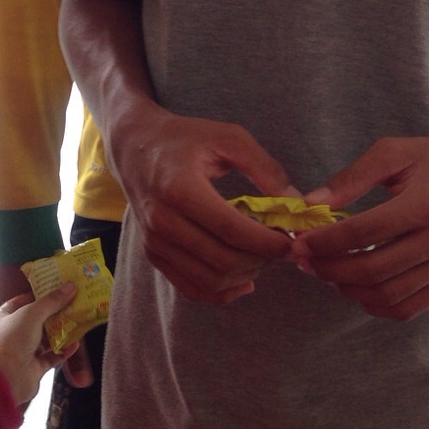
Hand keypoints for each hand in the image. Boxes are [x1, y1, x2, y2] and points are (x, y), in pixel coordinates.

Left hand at [0, 260, 95, 388]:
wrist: (7, 378)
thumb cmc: (12, 340)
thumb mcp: (32, 313)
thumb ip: (52, 301)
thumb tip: (70, 286)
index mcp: (2, 318)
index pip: (20, 301)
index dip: (38, 295)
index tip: (57, 289)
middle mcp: (11, 334)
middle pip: (36, 320)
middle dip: (54, 313)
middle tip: (73, 303)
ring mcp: (22, 352)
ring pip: (45, 339)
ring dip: (61, 331)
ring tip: (78, 321)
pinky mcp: (33, 368)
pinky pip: (51, 356)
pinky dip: (63, 350)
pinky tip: (75, 344)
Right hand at [112, 104, 296, 304]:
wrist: (135, 147)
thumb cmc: (185, 138)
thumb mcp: (227, 137)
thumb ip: (264, 167)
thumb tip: (294, 202)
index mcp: (180, 188)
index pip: (230, 229)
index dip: (266, 242)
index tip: (292, 241)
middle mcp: (162, 221)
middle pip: (221, 260)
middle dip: (261, 260)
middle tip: (283, 247)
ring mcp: (155, 242)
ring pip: (209, 280)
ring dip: (245, 275)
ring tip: (264, 257)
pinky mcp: (153, 255)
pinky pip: (191, 288)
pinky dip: (222, 292)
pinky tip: (245, 279)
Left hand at [294, 133, 428, 320]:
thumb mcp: (393, 152)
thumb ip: (351, 178)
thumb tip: (312, 204)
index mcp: (427, 204)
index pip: (365, 232)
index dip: (326, 241)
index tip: (300, 242)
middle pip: (373, 270)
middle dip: (330, 269)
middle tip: (306, 261)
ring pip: (387, 295)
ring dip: (348, 289)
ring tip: (326, 272)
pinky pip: (407, 308)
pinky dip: (374, 304)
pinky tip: (356, 286)